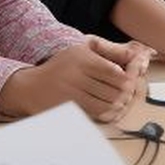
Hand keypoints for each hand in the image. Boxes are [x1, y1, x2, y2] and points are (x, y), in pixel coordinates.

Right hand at [0, 36, 147, 122]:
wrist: (29, 86)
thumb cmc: (61, 67)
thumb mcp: (80, 51)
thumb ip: (107, 51)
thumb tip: (135, 54)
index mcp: (82, 59)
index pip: (114, 72)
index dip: (126, 79)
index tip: (130, 83)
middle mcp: (76, 75)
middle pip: (112, 89)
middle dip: (124, 94)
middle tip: (128, 97)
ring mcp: (70, 93)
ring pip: (105, 103)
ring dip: (117, 106)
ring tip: (120, 104)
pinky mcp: (66, 108)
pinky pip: (93, 113)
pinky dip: (105, 113)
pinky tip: (108, 111)